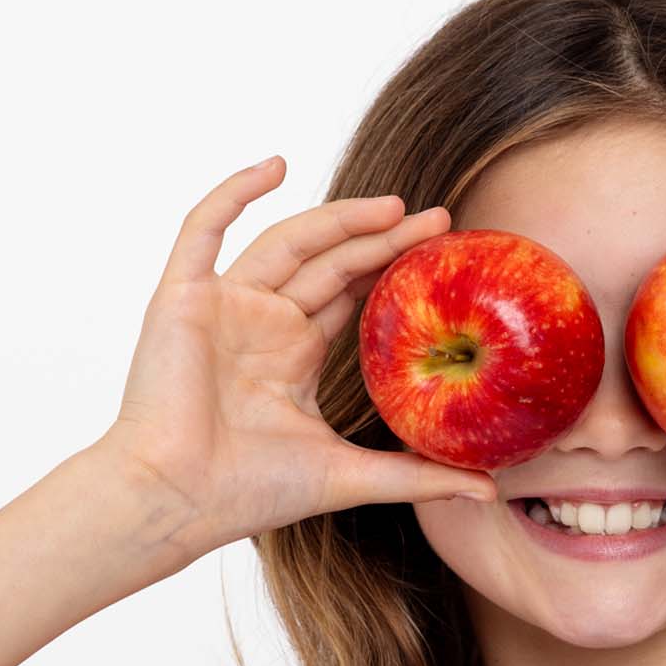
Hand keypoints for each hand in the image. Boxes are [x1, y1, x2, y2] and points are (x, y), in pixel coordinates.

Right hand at [97, 158, 497, 557]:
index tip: (445, 257)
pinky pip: (204, 226)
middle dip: (384, 238)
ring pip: (287, 240)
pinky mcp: (183, 296)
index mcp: (293, 356)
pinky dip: (235, 191)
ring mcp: (223, 306)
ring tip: (393, 204)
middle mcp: (261, 323)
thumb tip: (488, 487)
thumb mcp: (349, 478)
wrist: (178, 499)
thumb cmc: (248, 493)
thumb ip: (415, 476)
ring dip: (337, 217)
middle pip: (330, 262)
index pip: (352, 296)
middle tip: (439, 221)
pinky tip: (277, 166)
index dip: (394, 271)